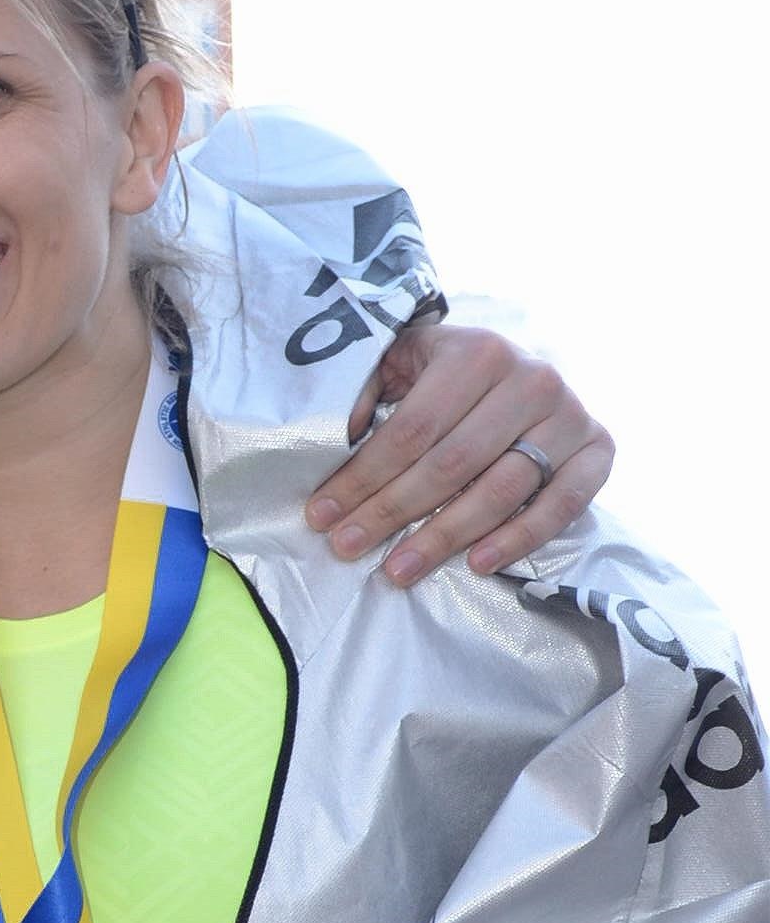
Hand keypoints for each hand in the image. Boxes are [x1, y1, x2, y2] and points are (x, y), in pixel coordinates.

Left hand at [305, 318, 612, 582]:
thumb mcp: (404, 362)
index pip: (412, 429)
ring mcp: (570, 415)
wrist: (525, 371)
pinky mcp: (599, 449)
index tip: (322, 514)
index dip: (363, 477)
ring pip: (500, 490)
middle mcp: (531, 378)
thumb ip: (367, 390)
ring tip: (397, 570)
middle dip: (391, 511)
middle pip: (451, 464)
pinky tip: (477, 564)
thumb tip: (336, 438)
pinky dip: (520, 538)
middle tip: (348, 547)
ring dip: (445, 537)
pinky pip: (562, 504)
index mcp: (477, 352)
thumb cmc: (448, 376)